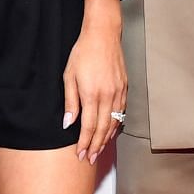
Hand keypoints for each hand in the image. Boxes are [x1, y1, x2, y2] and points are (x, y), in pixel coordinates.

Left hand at [62, 0, 124, 162]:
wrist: (103, 34)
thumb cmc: (83, 53)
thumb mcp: (69, 76)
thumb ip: (70, 102)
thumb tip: (68, 123)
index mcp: (91, 94)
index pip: (89, 126)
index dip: (85, 142)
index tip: (81, 154)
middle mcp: (107, 96)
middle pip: (103, 128)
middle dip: (96, 146)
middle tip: (91, 159)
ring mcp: (118, 92)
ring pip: (114, 122)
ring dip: (107, 138)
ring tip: (100, 150)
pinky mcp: (125, 87)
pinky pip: (121, 112)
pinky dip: (116, 125)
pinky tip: (110, 131)